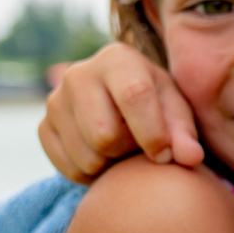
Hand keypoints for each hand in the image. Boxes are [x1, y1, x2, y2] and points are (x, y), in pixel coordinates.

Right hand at [38, 43, 203, 182]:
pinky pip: (69, 169)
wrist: (118, 105)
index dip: (152, 133)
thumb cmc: (155, 105)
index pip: (133, 96)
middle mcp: (78, 74)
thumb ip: (184, 133)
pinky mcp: (44, 127)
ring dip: (111, 164)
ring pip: (87, 157)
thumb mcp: (175, 110)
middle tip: (138, 143)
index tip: (165, 156)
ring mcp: (55, 101)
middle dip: (128, 149)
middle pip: (104, 135)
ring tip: (122, 147)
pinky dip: (92, 173)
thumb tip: (190, 158)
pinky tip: (103, 155)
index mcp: (116, 59)